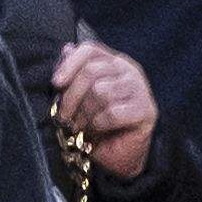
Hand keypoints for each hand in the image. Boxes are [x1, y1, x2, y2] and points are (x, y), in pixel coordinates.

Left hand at [50, 38, 155, 179]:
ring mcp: (140, 89)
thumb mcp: (79, 96)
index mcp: (113, 62)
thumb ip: (73, 73)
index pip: (90, 49)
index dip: (69, 64)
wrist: (116, 153)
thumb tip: (66, 49)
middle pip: (91, 72)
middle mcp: (128, 70)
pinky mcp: (145, 110)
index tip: (56, 83)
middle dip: (71, 97)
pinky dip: (99, 124)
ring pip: (101, 92)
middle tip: (65, 116)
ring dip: (85, 113)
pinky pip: (112, 112)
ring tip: (83, 125)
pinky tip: (99, 129)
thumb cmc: (95, 122)